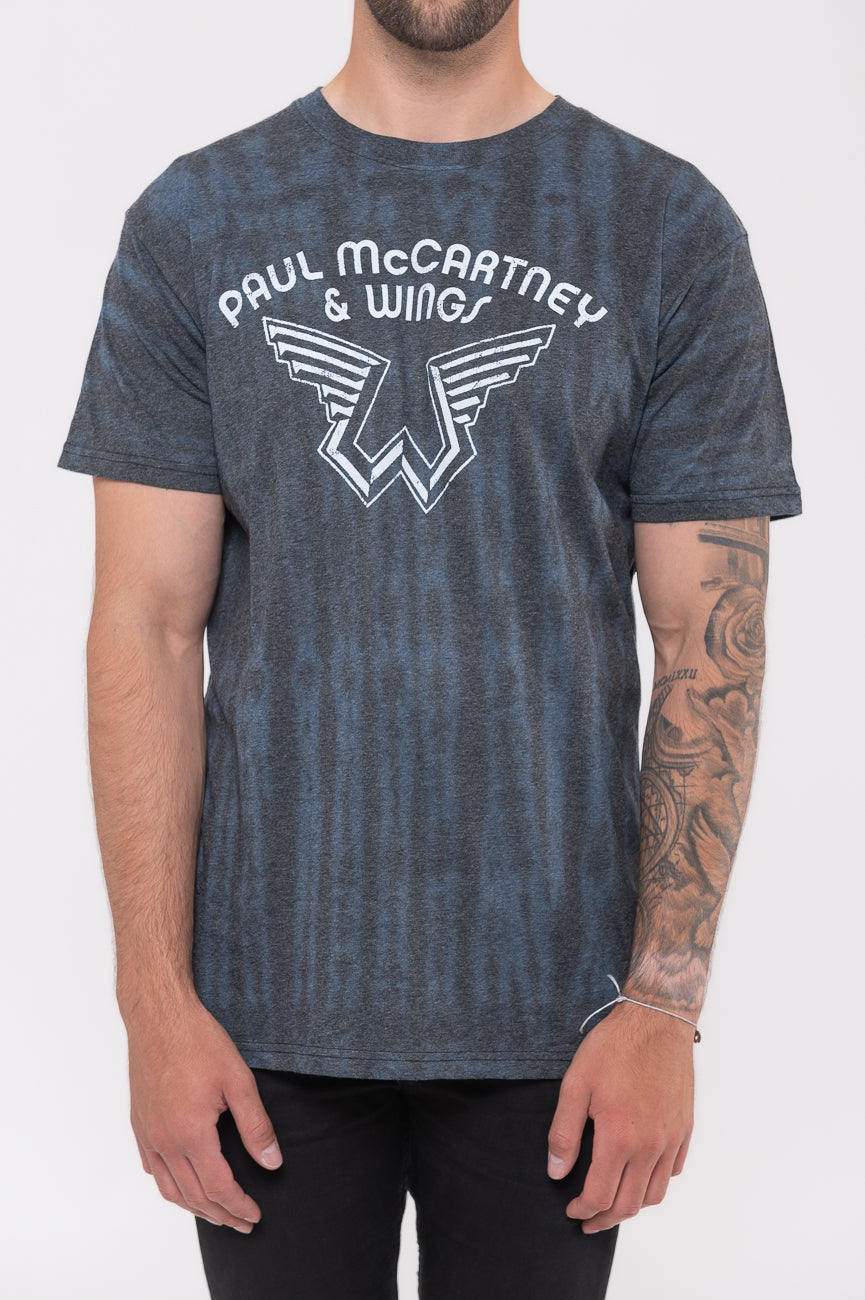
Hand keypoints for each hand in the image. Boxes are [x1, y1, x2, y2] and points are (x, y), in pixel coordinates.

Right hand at [125, 993, 282, 1231]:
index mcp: (191, 1133)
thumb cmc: (198, 1041)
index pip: (219, 1187)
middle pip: (194, 1196)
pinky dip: (170, 1186)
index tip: (255, 1216)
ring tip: (216, 1213)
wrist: (159, 1016)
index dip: (239, 1206)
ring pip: (169, 1189)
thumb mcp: (238, 1080)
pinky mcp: (139, 1124)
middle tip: (242, 1223)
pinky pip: (152, 1168)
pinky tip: (182, 1184)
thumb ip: (256, 1125)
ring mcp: (148, 1134)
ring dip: (194, 1207)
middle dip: (221, 1215)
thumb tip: (272, 1162)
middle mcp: (164, 1141)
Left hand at [546, 1000, 694, 1232]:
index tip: (572, 1211)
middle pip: (629, 1204)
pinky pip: (673, 1170)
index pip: (601, 1195)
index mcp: (620, 1137)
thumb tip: (556, 1172)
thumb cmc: (614, 1047)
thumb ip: (564, 1133)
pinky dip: (655, 1182)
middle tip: (588, 1220)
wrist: (656, 1020)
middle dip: (605, 1219)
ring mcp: (672, 1138)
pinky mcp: (685, 1128)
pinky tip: (640, 1174)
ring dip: (632, 1206)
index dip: (583, 1210)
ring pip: (655, 1193)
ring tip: (613, 1202)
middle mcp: (650, 1145)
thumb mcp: (576, 1083)